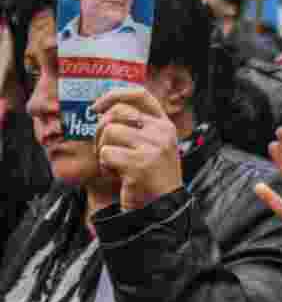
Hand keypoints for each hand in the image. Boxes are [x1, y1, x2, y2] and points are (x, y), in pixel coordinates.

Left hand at [93, 87, 182, 210]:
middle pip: (116, 113)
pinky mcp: (140, 164)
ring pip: (109, 132)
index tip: (97, 106)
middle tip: (102, 147)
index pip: (140, 94)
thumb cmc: (151, 176)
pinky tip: (117, 175)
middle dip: (100, 129)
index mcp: (165, 125)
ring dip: (102, 149)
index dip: (115, 94)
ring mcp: (153, 147)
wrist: (164, 207)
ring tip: (114, 165)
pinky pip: (106, 153)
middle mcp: (162, 132)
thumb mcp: (152, 145)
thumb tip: (101, 110)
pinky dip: (105, 166)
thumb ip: (136, 127)